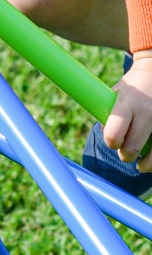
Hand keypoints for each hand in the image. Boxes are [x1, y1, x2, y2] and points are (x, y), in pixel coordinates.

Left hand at [103, 52, 151, 171]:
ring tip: (141, 166)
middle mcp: (147, 111)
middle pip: (134, 146)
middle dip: (126, 155)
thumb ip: (109, 114)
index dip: (112, 142)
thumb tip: (107, 135)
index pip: (114, 132)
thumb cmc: (131, 88)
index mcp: (127, 103)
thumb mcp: (115, 94)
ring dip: (147, 164)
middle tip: (125, 155)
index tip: (113, 142)